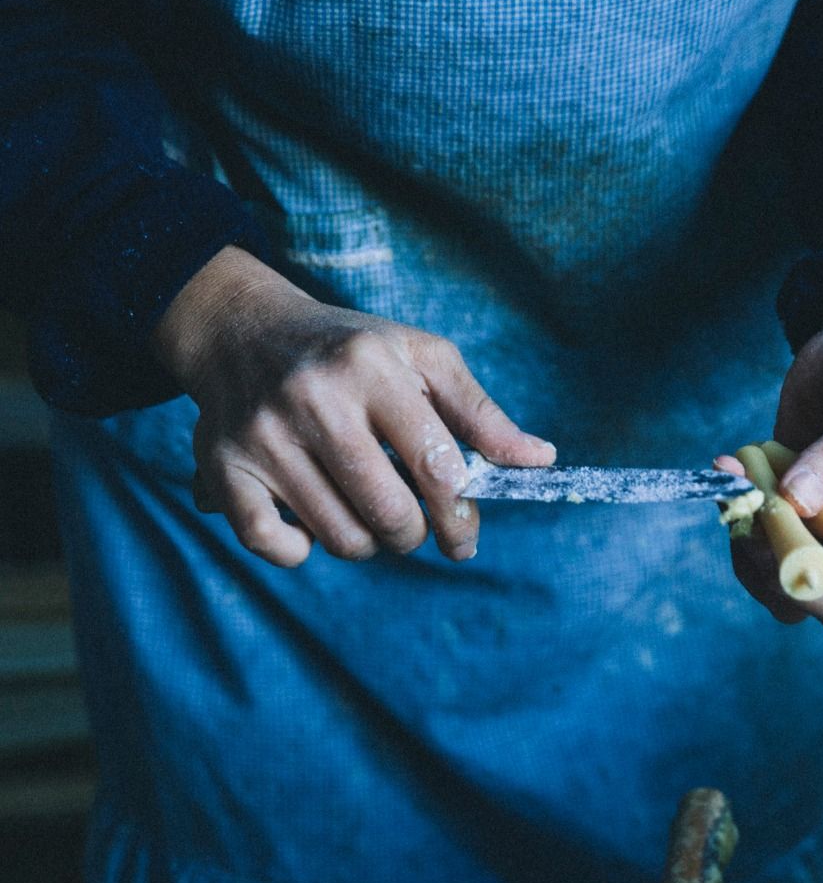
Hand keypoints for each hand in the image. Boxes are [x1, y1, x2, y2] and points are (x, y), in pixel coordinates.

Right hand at [152, 246, 555, 566]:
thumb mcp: (421, 358)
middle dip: (413, 533)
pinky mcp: (223, 469)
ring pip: (341, 538)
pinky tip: (311, 525)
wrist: (243, 330)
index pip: (434, 466)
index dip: (459, 514)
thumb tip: (539, 461)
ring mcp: (263, 437)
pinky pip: (273, 546)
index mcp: (370, 367)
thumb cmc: (350, 351)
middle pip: (389, 513)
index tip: (464, 535)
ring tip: (365, 513)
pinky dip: (300, 552)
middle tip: (411, 522)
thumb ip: (480, 413)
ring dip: (366, 542)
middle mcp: (313, 399)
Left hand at [714, 285, 822, 627]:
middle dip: (781, 572)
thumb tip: (796, 501)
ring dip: (750, 545)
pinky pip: (757, 532)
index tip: (793, 548)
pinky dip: (736, 514)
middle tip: (755, 525)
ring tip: (737, 492)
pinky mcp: (790, 503)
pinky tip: (727, 471)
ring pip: (781, 575)